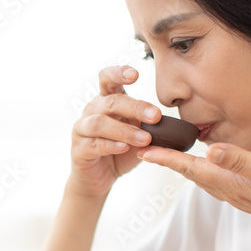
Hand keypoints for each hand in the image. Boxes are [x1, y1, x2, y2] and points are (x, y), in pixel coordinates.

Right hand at [67, 65, 163, 197]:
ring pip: (100, 123)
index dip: (118, 73)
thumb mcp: (138, 133)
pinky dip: (111, 145)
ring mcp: (82, 130)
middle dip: (135, 107)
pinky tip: (124, 147)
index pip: (107, 79)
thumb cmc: (120, 150)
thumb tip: (172, 123)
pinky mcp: (79, 149)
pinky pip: (94, 144)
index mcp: (106, 101)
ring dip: (124, 130)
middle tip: (156, 116)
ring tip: (145, 139)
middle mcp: (92, 111)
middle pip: (110, 102)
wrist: (100, 177)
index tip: (135, 74)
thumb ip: (149, 125)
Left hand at [137, 142, 250, 243]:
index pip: (190, 168)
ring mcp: (237, 195)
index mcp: (231, 183)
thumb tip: (209, 151)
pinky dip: (201, 170)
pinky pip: (215, 180)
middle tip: (145, 147)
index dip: (167, 158)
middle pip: (190, 173)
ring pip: (201, 177)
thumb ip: (241, 162)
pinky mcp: (247, 195)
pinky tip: (204, 165)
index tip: (144, 149)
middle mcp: (229, 191)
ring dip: (182, 166)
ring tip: (166, 154)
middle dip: (167, 160)